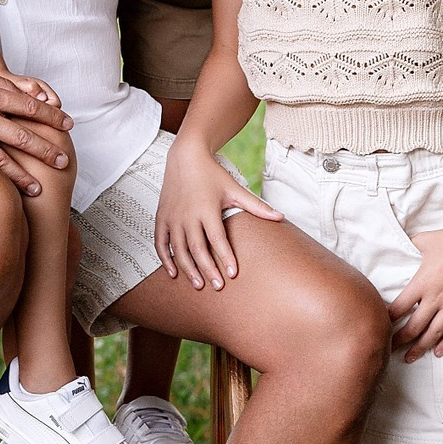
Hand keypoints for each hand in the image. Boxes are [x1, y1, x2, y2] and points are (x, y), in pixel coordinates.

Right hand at [0, 62, 74, 196]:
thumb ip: (6, 83)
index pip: (30, 106)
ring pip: (5, 158)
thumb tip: (37, 95)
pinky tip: (9, 190)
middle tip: (63, 161)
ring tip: (39, 188)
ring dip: (24, 175)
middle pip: (24, 135)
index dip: (52, 116)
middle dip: (46, 150)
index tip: (68, 124)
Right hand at [154, 138, 281, 289]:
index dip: (225, 256)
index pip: (217, 239)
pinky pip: (161, 243)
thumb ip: (257, 206)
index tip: (233, 273)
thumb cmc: (212, 174)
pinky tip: (173, 273)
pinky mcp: (162, 218)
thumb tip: (281, 217)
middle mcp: (188, 215)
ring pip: (179, 249)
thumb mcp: (235, 189)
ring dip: (188, 269)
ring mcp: (173, 218)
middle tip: (217, 286)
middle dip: (207, 269)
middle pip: (197, 248)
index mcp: (207, 209)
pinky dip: (165, 259)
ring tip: (199, 285)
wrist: (185, 157)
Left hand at [390, 221, 442, 358]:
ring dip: (420, 347)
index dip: (387, 320)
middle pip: (414, 326)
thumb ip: (410, 247)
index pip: (399, 308)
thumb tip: (401, 246)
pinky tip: (438, 352)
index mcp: (422, 283)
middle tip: (388, 349)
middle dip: (399, 340)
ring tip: (409, 358)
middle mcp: (436, 298)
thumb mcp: (424, 240)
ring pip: (434, 333)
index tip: (379, 326)